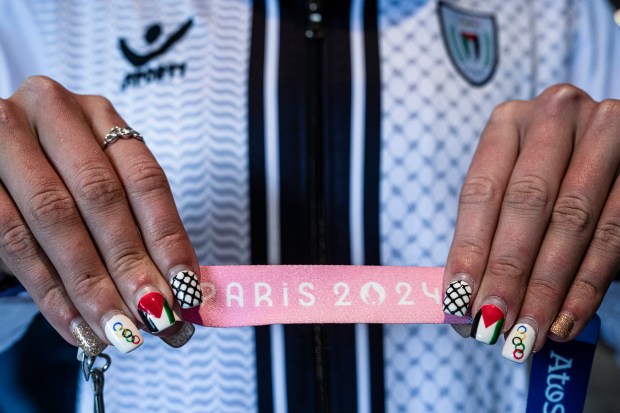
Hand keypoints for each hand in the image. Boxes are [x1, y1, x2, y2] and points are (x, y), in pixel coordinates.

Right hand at [0, 76, 199, 354]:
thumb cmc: (59, 178)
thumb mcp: (100, 185)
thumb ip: (137, 228)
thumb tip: (184, 291)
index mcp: (98, 114)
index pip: (144, 178)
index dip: (168, 236)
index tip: (186, 287)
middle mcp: (53, 112)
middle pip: (101, 197)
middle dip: (130, 263)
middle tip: (154, 315)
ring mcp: (5, 138)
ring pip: (55, 217)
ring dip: (91, 283)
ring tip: (119, 329)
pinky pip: (11, 237)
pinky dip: (47, 288)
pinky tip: (75, 323)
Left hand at [443, 84, 619, 361]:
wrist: (606, 152)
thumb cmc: (548, 177)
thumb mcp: (512, 187)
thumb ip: (490, 233)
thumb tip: (460, 302)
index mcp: (509, 121)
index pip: (481, 192)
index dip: (469, 249)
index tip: (457, 300)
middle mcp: (556, 116)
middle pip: (526, 204)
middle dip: (507, 271)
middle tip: (492, 322)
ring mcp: (605, 135)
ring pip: (572, 221)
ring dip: (546, 287)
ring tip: (526, 332)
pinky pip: (614, 234)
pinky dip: (586, 284)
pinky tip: (565, 319)